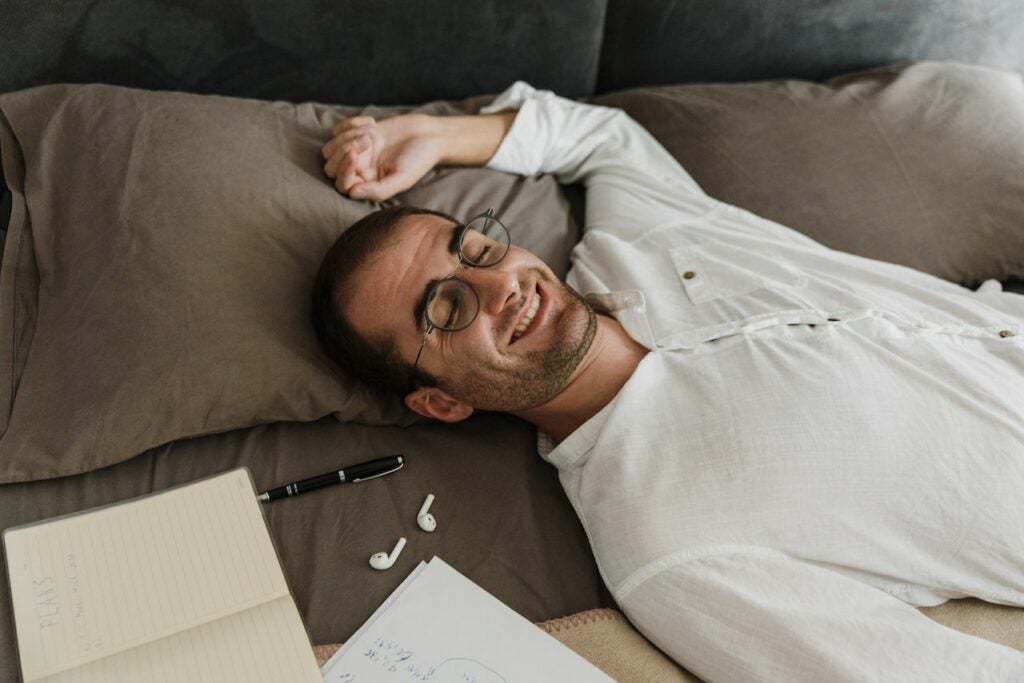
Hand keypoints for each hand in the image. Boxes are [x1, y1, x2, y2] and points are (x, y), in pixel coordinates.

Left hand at [322, 113, 441, 200]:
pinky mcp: (355, 134)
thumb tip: (352, 193)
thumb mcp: (403, 178)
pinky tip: (372, 123)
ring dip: (347, 136)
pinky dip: (350, 123)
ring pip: (330, 149)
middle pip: (331, 167)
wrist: (429, 135)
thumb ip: (379, 190)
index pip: (342, 184)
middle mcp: (358, 171)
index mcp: (368, 185)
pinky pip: (337, 130)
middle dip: (344, 151)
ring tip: (371, 132)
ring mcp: (355, 152)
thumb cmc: (419, 160)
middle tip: (368, 140)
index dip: (343, 170)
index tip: (355, 154)